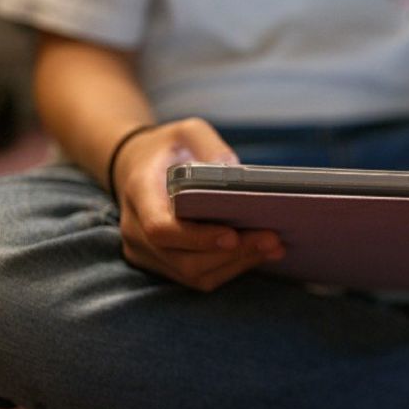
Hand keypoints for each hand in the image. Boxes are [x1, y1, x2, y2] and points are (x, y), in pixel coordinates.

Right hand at [111, 117, 285, 290]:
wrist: (137, 167)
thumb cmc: (168, 147)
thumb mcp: (187, 131)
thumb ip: (208, 144)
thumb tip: (235, 170)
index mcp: (139, 193)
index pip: (161, 228)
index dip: (197, 238)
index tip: (233, 234)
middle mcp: (135, 229)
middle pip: (183, 258)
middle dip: (231, 253)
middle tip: (272, 239)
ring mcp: (144, 251)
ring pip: (192, 274)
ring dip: (236, 264)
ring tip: (273, 246)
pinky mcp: (160, 264)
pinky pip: (196, 277)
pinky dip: (229, 268)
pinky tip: (258, 253)